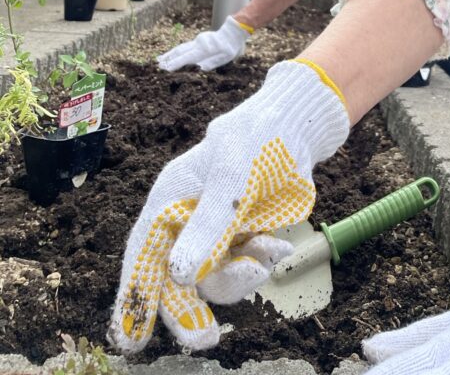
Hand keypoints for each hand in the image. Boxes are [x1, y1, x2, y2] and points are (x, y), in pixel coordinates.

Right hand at [109, 59, 348, 353]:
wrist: (297, 130)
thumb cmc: (256, 139)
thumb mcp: (232, 176)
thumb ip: (210, 223)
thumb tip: (180, 274)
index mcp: (170, 199)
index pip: (145, 253)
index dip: (134, 295)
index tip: (131, 338)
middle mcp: (187, 222)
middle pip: (177, 278)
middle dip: (188, 310)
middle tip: (205, 339)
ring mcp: (216, 234)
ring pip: (215, 279)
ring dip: (238, 279)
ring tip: (264, 260)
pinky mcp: (243, 240)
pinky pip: (245, 268)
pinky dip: (261, 264)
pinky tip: (277, 248)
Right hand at [157, 16, 249, 70]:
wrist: (235, 31)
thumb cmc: (232, 46)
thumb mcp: (226, 57)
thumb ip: (212, 63)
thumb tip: (199, 69)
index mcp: (204, 48)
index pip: (187, 57)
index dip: (176, 64)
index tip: (165, 69)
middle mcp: (198, 43)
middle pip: (180, 51)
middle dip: (168, 59)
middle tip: (157, 65)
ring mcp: (198, 41)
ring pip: (181, 48)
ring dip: (170, 54)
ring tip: (159, 60)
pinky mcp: (199, 41)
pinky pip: (185, 46)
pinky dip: (177, 51)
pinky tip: (172, 55)